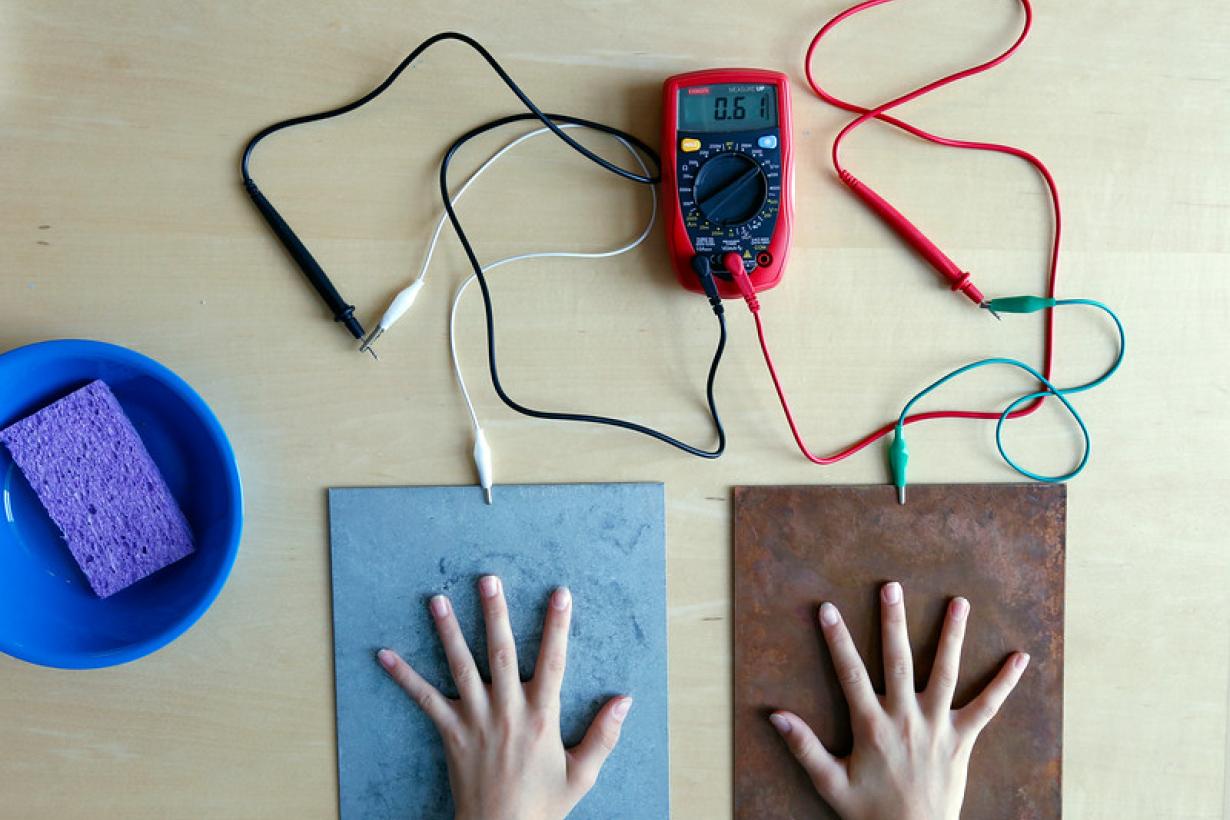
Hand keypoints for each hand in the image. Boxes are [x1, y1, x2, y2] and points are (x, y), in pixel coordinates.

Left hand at [376, 576, 631, 819]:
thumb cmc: (542, 805)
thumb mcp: (582, 773)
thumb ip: (604, 734)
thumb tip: (624, 700)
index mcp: (542, 716)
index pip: (553, 661)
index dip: (557, 626)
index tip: (560, 594)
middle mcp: (508, 710)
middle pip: (501, 652)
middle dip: (495, 613)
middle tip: (488, 580)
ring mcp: (476, 720)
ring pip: (461, 666)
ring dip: (448, 632)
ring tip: (438, 600)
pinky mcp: (451, 733)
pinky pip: (425, 699)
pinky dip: (404, 677)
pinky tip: (385, 656)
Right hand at [769, 582, 1028, 819]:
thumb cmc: (870, 813)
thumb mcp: (830, 782)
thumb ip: (804, 747)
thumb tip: (776, 716)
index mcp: (872, 725)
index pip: (850, 673)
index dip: (837, 640)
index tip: (828, 610)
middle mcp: (906, 718)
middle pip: (899, 660)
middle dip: (893, 621)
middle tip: (891, 587)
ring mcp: (937, 726)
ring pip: (946, 672)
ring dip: (952, 636)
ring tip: (959, 603)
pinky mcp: (962, 739)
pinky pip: (987, 706)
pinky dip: (1004, 683)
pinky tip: (1019, 658)